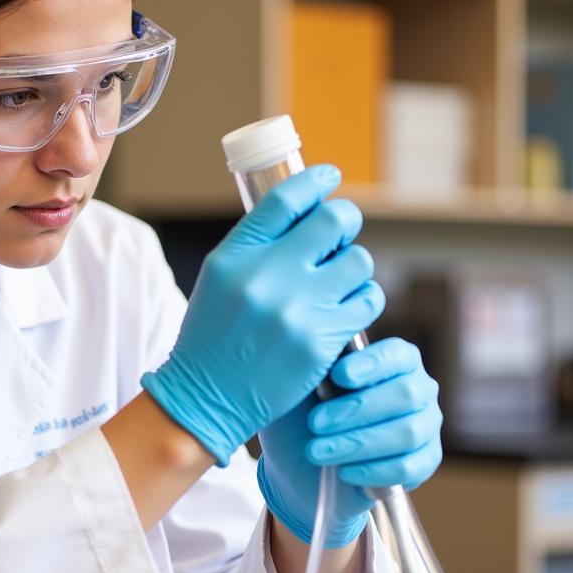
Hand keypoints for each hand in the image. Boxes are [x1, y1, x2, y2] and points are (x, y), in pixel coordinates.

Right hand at [141, 166, 384, 464]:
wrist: (207, 396)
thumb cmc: (212, 335)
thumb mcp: (218, 278)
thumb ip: (256, 245)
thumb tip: (305, 212)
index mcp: (235, 256)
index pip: (284, 199)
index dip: (315, 180)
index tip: (329, 176)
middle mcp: (265, 276)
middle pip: (332, 221)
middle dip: (345, 220)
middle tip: (341, 230)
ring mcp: (296, 309)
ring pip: (358, 261)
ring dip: (354, 265)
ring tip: (339, 278)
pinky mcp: (321, 341)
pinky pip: (366, 301)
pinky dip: (362, 300)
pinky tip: (345, 307)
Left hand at [258, 337, 442, 546]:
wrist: (301, 459)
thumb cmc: (304, 410)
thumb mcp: (303, 383)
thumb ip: (320, 363)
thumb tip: (322, 349)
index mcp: (395, 359)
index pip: (397, 354)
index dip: (371, 364)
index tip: (337, 375)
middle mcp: (418, 387)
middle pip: (405, 394)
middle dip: (355, 410)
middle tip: (314, 423)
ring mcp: (426, 424)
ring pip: (407, 433)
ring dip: (358, 443)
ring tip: (317, 451)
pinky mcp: (425, 460)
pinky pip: (410, 467)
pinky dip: (374, 470)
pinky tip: (344, 471)